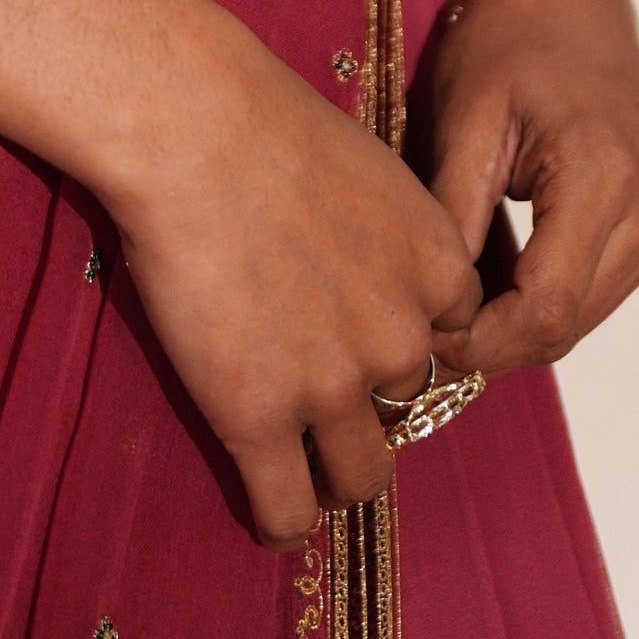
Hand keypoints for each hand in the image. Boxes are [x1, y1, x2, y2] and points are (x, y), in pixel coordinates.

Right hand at [103, 4, 487, 535]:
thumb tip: (362, 265)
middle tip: (310, 386)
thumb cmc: (262, 122)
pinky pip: (287, 508)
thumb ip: (387, 237)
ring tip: (296, 462)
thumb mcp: (367, 169)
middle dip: (363, 403)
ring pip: (357, 476)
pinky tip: (267, 507)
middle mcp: (400, 338)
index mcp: (436, 269)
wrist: (192, 126)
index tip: (360, 342)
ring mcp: (332, 386)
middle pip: (402, 408)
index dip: (398, 344)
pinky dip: (281, 516)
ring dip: (330, 472)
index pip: (446, 342)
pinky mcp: (259, 418)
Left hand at [422, 0, 638, 378]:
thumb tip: (436, 312)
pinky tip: (509, 267)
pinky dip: (558, 291)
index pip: (548, 308)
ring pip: (591, 312)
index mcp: (604, 172)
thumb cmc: (508, 38)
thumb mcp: (463, 120)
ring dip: (527, 320)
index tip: (428, 340)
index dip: (484, 343)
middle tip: (434, 324)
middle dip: (500, 339)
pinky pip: (609, 284)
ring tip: (463, 294)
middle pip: (572, 321)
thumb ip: (452, 218)